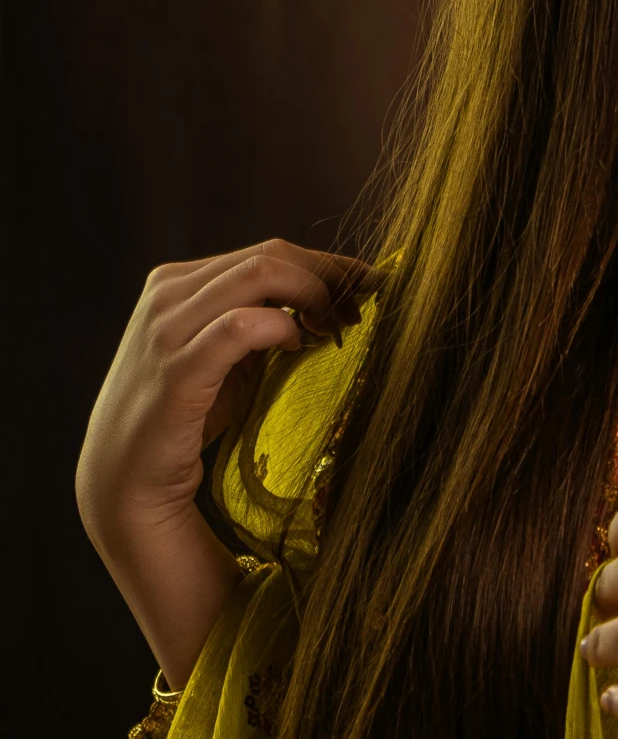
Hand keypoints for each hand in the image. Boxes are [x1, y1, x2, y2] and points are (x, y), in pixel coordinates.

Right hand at [77, 239, 372, 683]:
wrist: (127, 485)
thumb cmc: (185, 420)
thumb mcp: (225, 361)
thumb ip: (260, 324)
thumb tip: (332, 302)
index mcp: (177, 282)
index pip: (267, 253)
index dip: (326, 266)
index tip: (370, 287)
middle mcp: (167, 296)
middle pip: (269, 257)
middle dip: (329, 278)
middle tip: (367, 308)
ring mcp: (166, 330)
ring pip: (259, 276)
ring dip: (315, 297)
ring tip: (341, 329)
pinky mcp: (177, 371)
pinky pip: (241, 327)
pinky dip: (284, 328)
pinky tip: (305, 347)